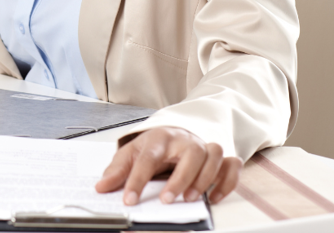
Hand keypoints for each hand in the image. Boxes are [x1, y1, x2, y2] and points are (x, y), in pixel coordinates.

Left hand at [95, 127, 241, 205]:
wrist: (173, 132)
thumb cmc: (153, 146)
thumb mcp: (131, 153)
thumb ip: (117, 171)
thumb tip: (101, 187)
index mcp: (159, 138)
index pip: (148, 158)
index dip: (137, 180)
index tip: (129, 200)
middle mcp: (184, 140)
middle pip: (191, 153)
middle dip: (180, 178)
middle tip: (166, 200)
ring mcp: (204, 147)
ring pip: (214, 155)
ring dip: (205, 178)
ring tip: (190, 199)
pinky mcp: (219, 157)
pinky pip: (232, 165)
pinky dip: (227, 181)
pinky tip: (213, 197)